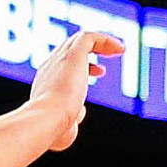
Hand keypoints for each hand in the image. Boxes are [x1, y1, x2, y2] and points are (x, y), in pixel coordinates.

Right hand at [28, 28, 123, 150]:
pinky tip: (120, 49)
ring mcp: (61, 58)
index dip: (84, 66)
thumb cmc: (53, 129)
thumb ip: (73, 119)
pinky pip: (90, 37)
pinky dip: (105, 40)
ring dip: (101, 41)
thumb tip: (81, 111)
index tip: (99, 71)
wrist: (46, 120)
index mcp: (45, 83)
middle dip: (91, 49)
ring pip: (80, 39)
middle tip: (110, 54)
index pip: (64, 65)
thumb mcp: (64, 127)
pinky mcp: (73, 54)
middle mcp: (51, 67)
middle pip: (71, 47)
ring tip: (119, 49)